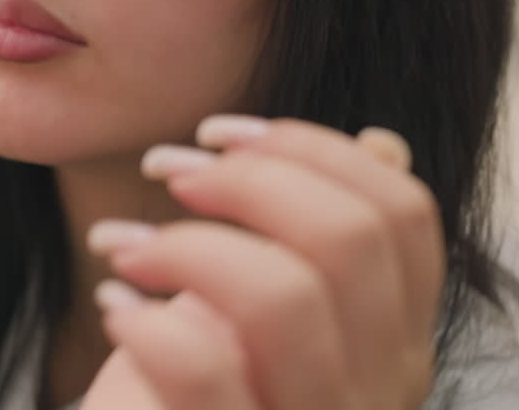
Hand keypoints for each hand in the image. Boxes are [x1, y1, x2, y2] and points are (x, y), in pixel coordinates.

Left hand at [81, 117, 442, 409]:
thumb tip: (383, 146)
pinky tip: (113, 304)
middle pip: (355, 238)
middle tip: (165, 171)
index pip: (404, 213)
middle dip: (245, 178)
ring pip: (285, 297)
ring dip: (185, 243)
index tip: (217, 135)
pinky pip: (203, 369)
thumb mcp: (252, 303)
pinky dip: (145, 320)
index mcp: (393, 343)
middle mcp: (379, 393)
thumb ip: (314, 239)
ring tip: (121, 246)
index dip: (311, 148)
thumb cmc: (182, 390)